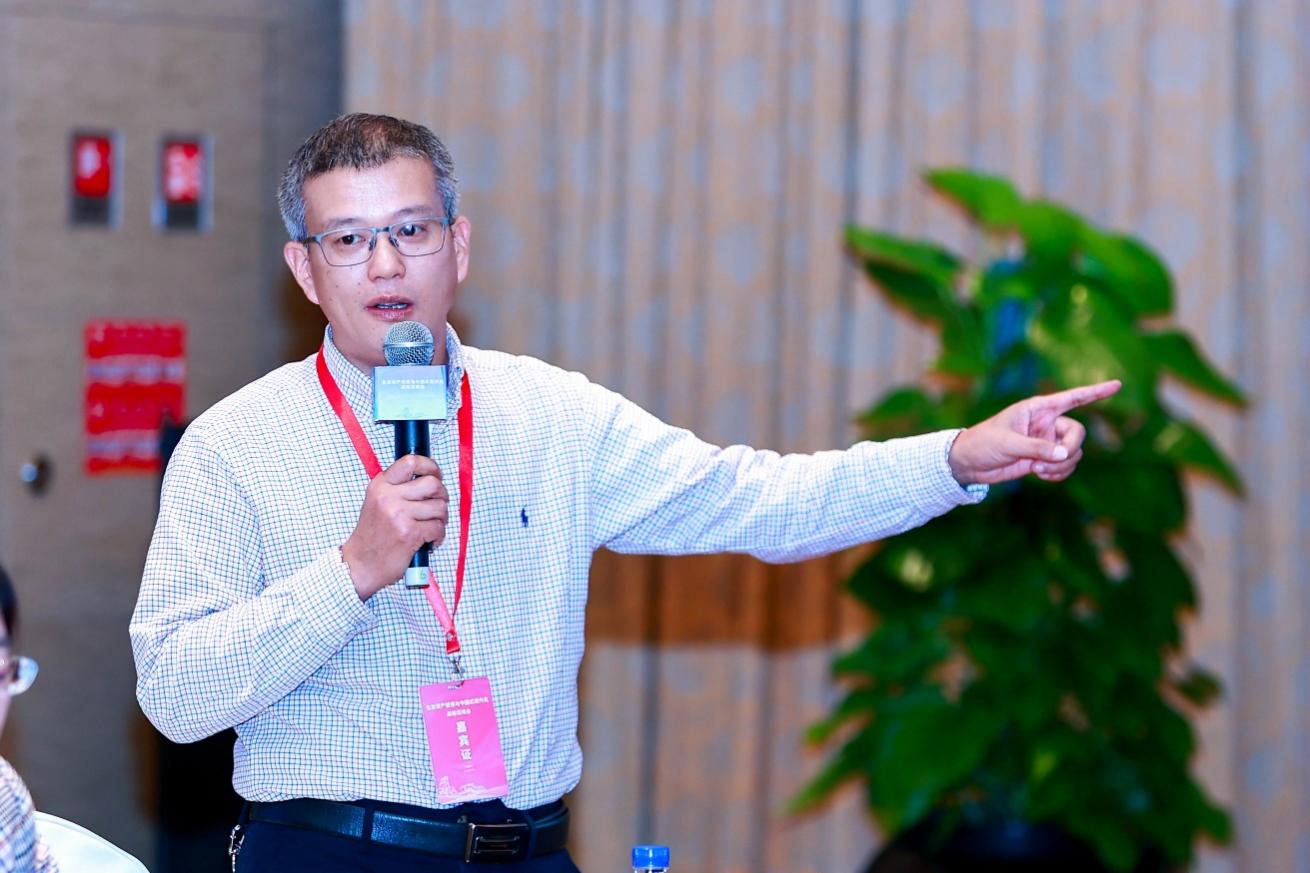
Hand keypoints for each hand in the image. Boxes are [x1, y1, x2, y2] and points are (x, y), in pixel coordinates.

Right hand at [341, 455, 448, 599]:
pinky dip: (438, 536)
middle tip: (437, 507)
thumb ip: (398, 488)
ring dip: (441, 518)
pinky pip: (438, 527)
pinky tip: (429, 541)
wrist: (359, 564)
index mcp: (381, 485)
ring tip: (431, 527)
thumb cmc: (373, 535)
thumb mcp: (377, 502)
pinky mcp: (410, 533)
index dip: (430, 466)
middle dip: (442, 496)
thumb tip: (431, 478)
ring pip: (440, 507)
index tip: (436, 475)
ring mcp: (399, 515)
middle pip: (433, 484)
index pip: (410, 462)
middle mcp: (389, 496)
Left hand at [948, 380, 1121, 485]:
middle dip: (1070, 449)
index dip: (1096, 392)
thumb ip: (1037, 448)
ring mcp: (1047, 442)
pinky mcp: (1044, 459)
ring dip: (1061, 465)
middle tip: (1048, 461)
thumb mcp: (1008, 443)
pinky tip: (1042, 476)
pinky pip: (1066, 466)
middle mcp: (1046, 423)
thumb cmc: (983, 443)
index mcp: (1038, 409)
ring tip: (1037, 469)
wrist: (969, 464)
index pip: (1073, 398)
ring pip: (1074, 453)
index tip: (1118, 385)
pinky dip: (1059, 474)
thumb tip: (1065, 454)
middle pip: (1078, 433)